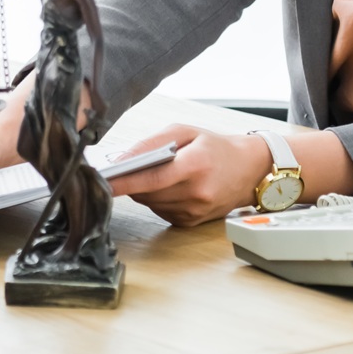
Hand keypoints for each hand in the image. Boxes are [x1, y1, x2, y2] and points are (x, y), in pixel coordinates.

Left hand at [104, 123, 270, 226]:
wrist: (249, 169)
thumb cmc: (215, 147)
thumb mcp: (184, 132)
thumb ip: (151, 144)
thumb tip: (122, 159)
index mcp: (195, 166)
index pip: (151, 178)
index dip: (124, 182)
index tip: (103, 181)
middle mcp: (197, 193)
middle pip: (147, 192)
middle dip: (131, 181)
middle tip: (124, 168)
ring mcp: (195, 211)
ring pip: (150, 203)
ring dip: (144, 190)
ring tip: (156, 173)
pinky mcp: (191, 222)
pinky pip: (160, 211)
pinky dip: (156, 199)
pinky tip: (169, 186)